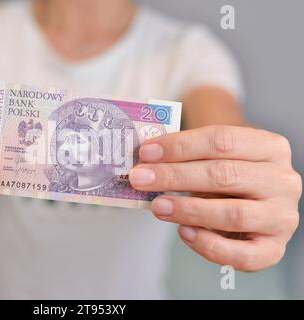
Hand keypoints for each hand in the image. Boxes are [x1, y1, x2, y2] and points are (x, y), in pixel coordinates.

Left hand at [129, 125, 301, 270]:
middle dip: (175, 176)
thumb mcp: (213, 157)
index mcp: (270, 147)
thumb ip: (187, 158)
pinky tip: (183, 232)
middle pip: (224, 174)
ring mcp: (282, 216)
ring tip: (157, 206)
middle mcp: (283, 180)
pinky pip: (242, 254)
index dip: (180, 146)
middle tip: (141, 178)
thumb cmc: (228, 174)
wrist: (253, 198)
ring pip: (233, 213)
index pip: (222, 139)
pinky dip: (208, 244)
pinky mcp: (273, 248)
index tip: (146, 152)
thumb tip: (145, 165)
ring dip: (188, 209)